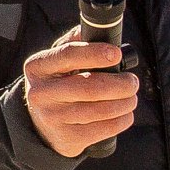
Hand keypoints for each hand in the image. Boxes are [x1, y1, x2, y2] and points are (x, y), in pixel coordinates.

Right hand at [21, 39, 138, 158]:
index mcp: (38, 67)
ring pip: (101, 109)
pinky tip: (124, 113)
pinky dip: (122, 120)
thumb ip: (74, 43)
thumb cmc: (57, 86)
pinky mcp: (67, 138)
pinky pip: (105, 128)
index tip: (117, 54)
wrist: (40, 125)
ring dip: (125, 102)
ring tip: (130, 97)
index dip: (96, 54)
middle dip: (120, 84)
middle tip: (132, 82)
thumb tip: (96, 32)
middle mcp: (41, 93)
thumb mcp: (56, 63)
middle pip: (90, 87)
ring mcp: (53, 118)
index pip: (68, 56)